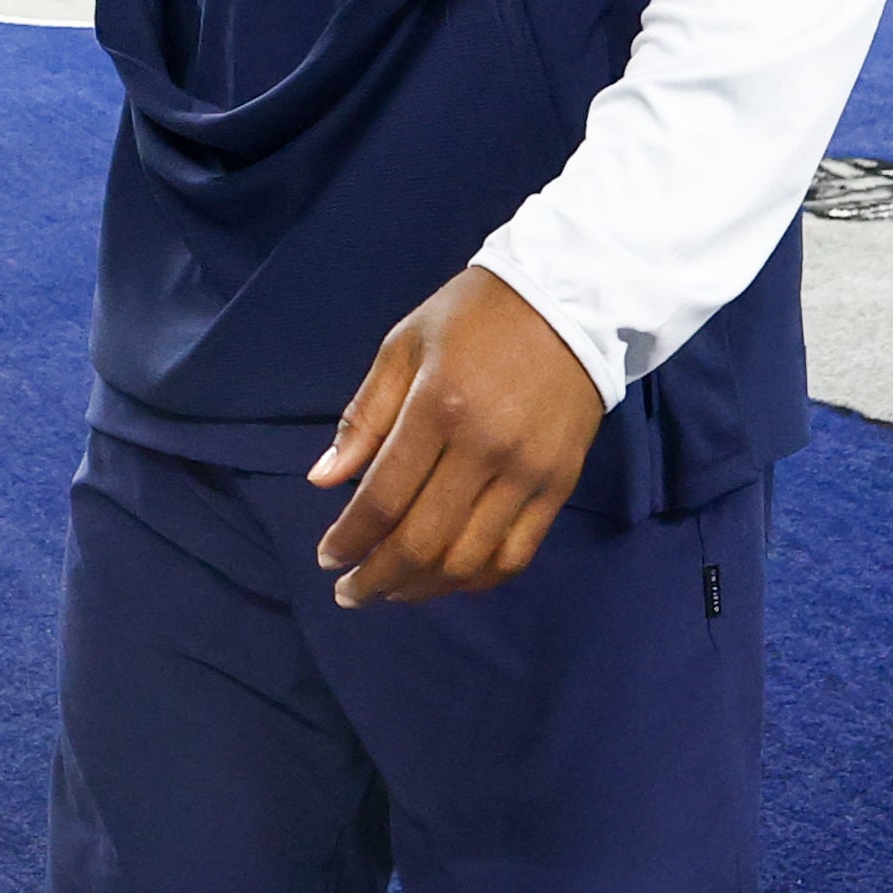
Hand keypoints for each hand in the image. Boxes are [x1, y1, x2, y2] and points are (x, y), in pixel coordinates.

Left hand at [308, 266, 604, 607]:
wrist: (569, 300)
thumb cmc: (474, 316)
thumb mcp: (404, 345)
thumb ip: (364, 417)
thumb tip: (323, 481)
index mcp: (438, 408)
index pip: (383, 499)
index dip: (349, 540)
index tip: (328, 558)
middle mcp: (485, 450)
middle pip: (422, 542)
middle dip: (376, 578)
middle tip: (350, 591)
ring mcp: (527, 473)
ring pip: (468, 560)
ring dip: (421, 589)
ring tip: (391, 592)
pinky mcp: (559, 485)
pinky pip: (515, 555)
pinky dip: (476, 580)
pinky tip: (448, 581)